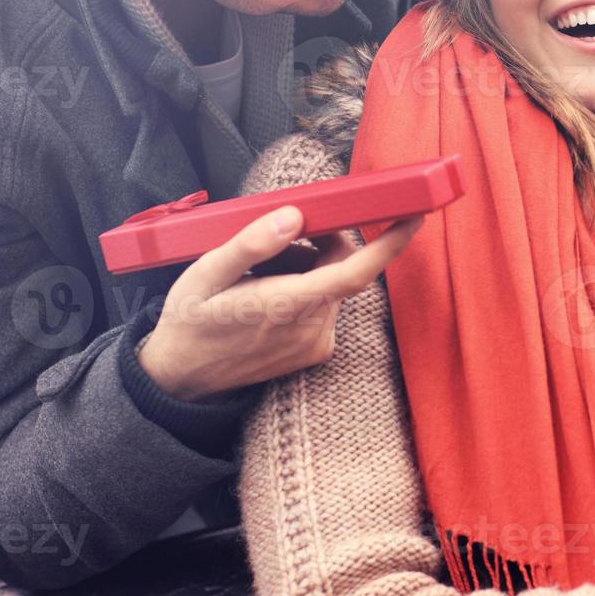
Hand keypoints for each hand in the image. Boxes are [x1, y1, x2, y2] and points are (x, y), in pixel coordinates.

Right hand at [137, 206, 422, 400]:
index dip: (389, 246)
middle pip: (341, 269)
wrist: (180, 379)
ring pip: (332, 286)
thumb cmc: (190, 320)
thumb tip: (294, 216)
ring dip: (310, 269)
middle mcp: (311, 329)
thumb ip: (251, 244)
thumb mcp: (205, 273)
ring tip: (261, 276)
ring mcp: (316, 344)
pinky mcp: (315, 352)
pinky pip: (325, 306)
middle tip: (281, 239)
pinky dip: (307, 290)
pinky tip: (269, 296)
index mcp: (286, 305)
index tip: (414, 218)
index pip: (354, 274)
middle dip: (323, 244)